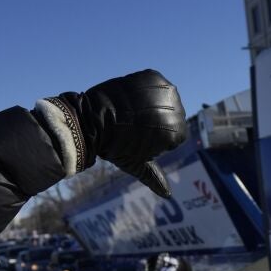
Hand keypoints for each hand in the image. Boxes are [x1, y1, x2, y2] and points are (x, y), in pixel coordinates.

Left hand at [57, 69, 186, 197]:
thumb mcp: (136, 164)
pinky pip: (156, 85)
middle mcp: (176, 108)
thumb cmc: (116, 146)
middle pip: (174, 116)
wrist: (92, 120)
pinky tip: (132, 100)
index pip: (177, 135)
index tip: (139, 139)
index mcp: (177, 131)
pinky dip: (146, 91)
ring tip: (132, 113)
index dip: (158, 139)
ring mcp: (165, 90)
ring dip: (153, 106)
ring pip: (166, 101)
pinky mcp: (153, 76)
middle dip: (157, 121)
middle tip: (134, 126)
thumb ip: (154, 178)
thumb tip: (167, 195)